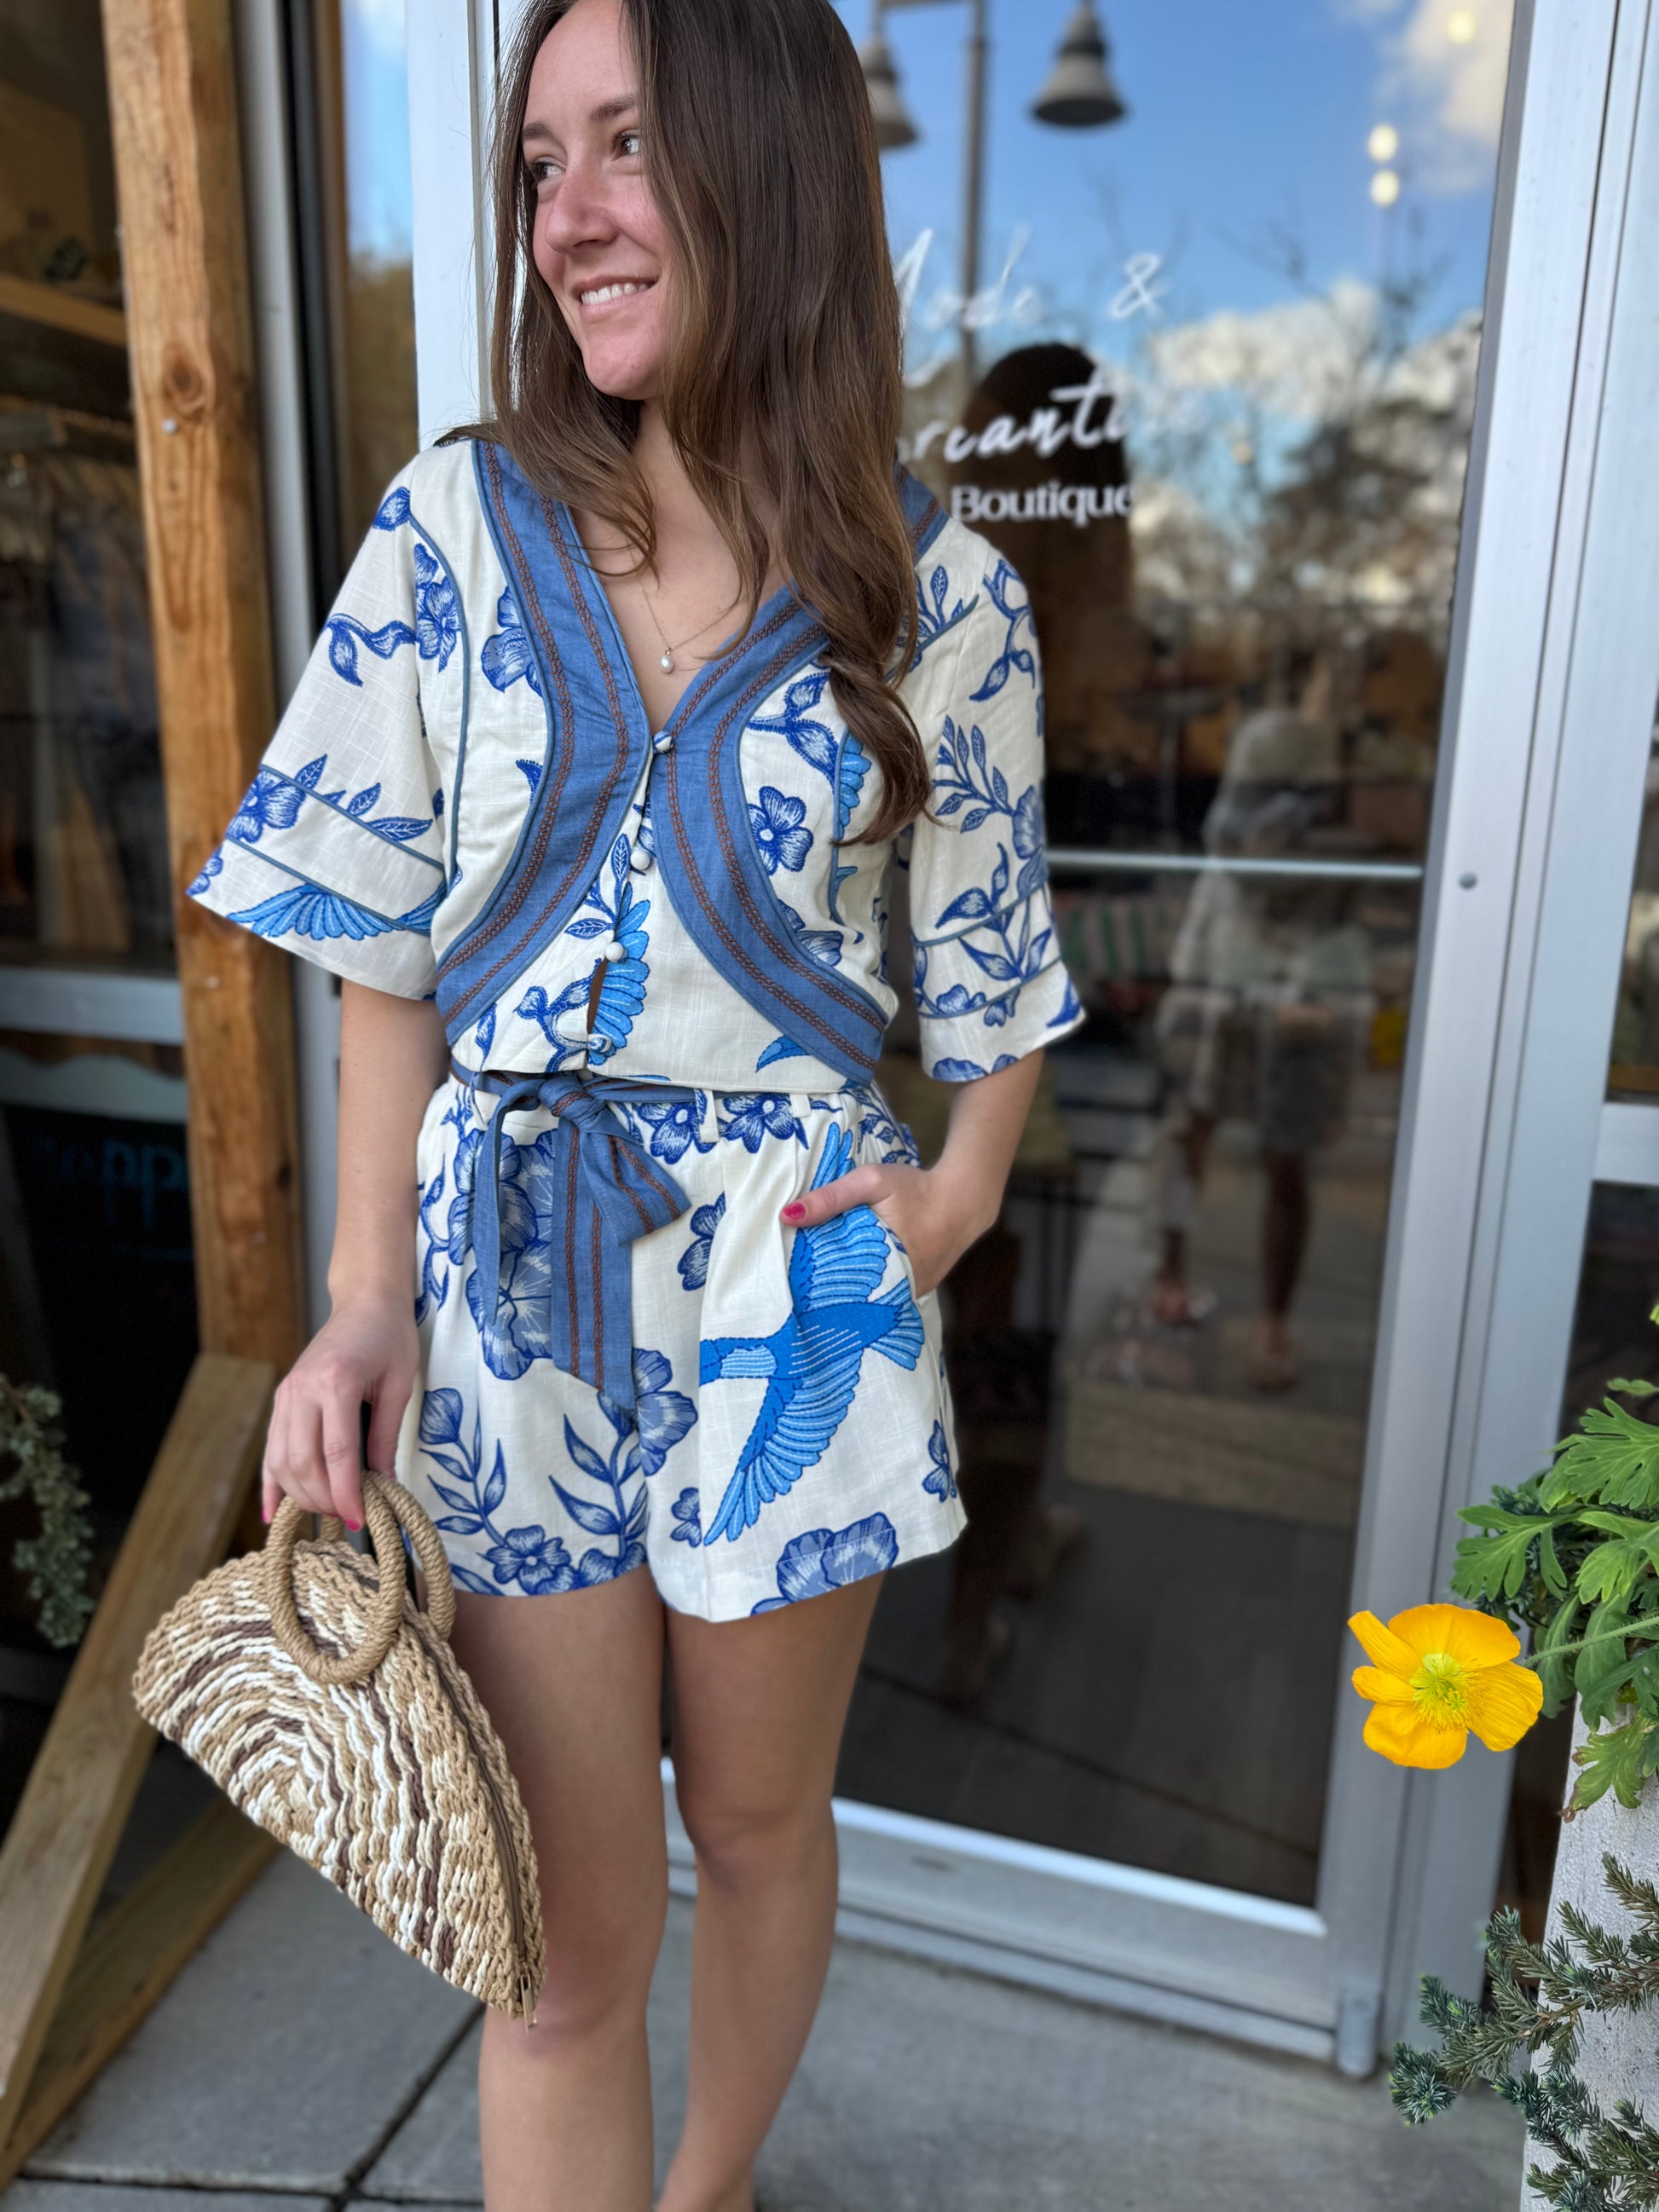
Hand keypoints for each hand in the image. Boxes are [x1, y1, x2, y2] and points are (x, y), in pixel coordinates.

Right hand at [262, 1291, 417, 1527]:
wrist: (364, 1302)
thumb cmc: (390, 1338)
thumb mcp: (398, 1386)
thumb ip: (386, 1437)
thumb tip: (384, 1486)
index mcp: (335, 1383)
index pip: (337, 1453)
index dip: (346, 1492)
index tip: (362, 1520)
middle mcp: (302, 1389)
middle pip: (302, 1461)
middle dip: (324, 1498)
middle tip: (350, 1518)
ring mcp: (285, 1394)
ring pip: (281, 1459)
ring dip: (301, 1494)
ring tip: (328, 1513)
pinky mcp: (280, 1399)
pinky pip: (271, 1448)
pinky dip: (272, 1481)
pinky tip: (274, 1512)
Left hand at [781, 1161, 997, 1296]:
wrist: (964, 1199)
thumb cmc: (916, 1188)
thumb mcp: (871, 1182)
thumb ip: (831, 1198)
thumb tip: (787, 1216)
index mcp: (888, 1266)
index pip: (841, 1287)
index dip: (816, 1288)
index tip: (793, 1285)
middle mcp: (903, 1287)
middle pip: (856, 1298)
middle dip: (830, 1293)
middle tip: (802, 1289)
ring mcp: (914, 1293)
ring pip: (873, 1299)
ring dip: (852, 1292)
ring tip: (820, 1287)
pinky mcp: (920, 1290)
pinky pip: (889, 1294)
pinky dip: (872, 1288)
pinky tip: (854, 1279)